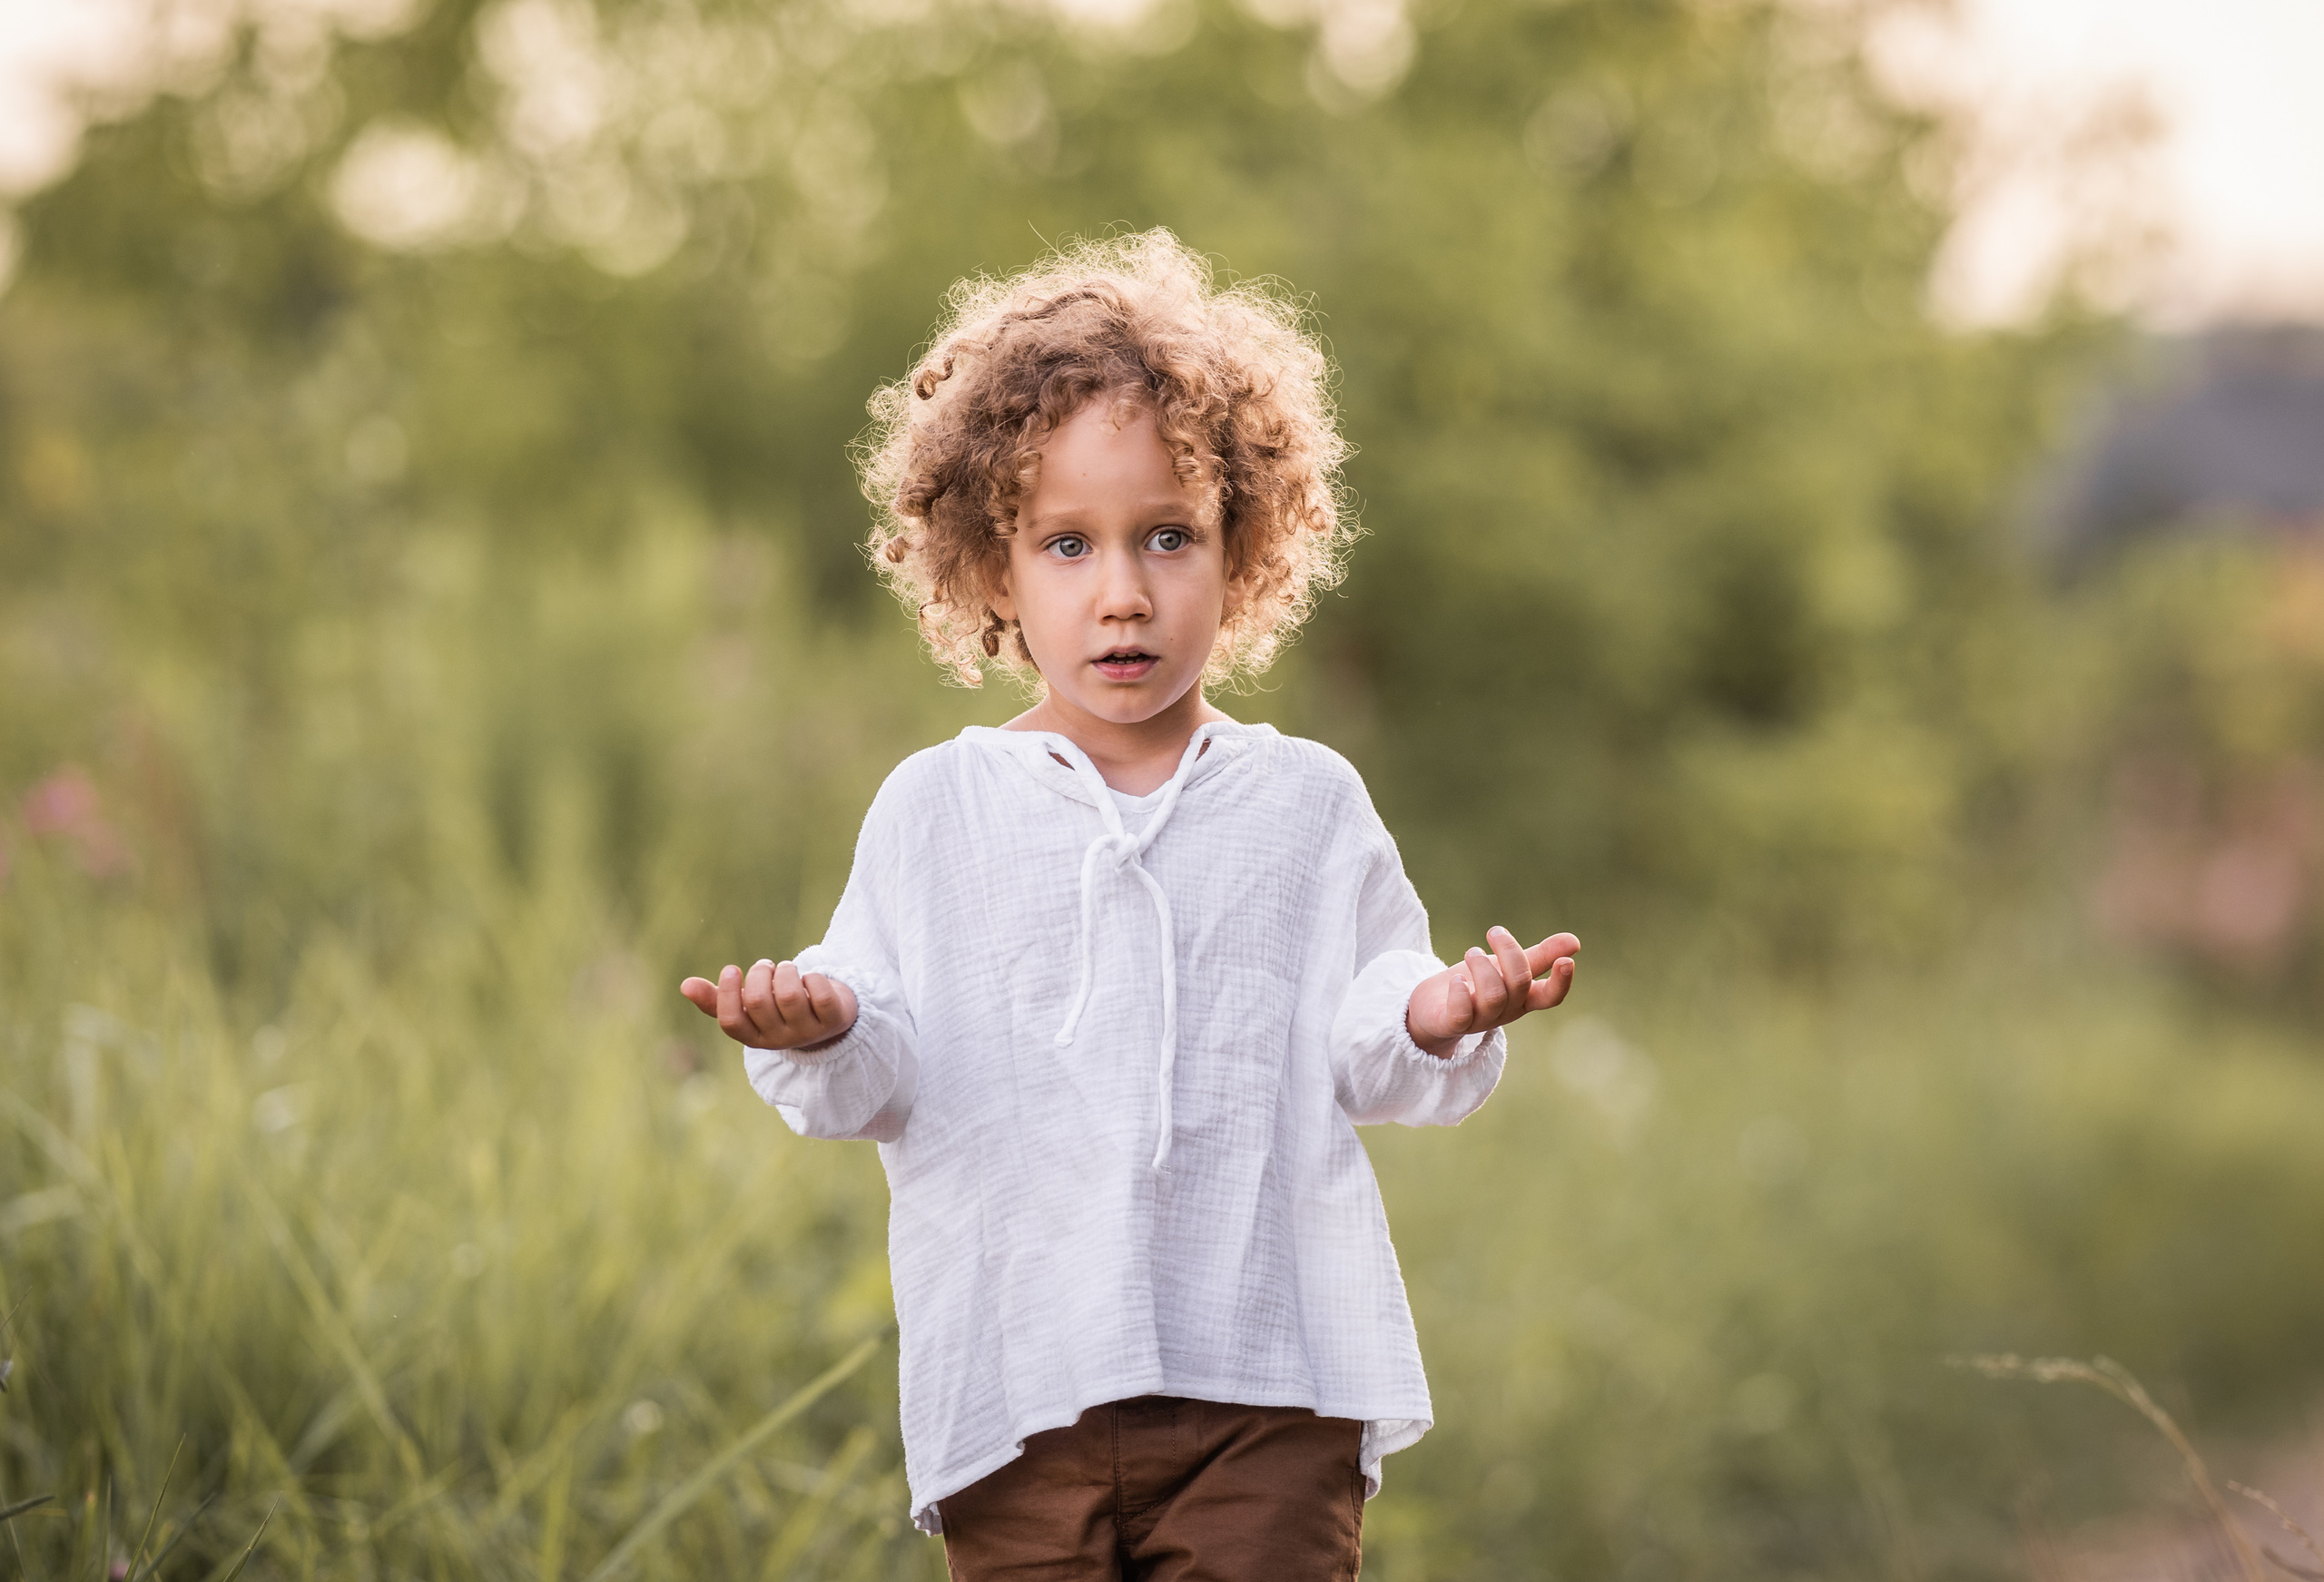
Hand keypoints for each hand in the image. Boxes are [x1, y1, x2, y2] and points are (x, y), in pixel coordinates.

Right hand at [679, 960, 859, 1051]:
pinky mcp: (834, 1019)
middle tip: (766, 967)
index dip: (727, 993)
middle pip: (759, 1002)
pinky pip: (820, 994)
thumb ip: (718, 999)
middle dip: (759, 973)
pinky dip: (813, 977)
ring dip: (785, 971)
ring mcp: (808, 1032)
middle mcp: (780, 1040)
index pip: (731, 1022)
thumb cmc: (780, 1008)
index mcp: (754, 1037)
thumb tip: (684, 986)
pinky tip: (811, 979)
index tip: (732, 969)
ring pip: (790, 996)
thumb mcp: (750, 1006)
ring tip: (786, 969)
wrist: (829, 1017)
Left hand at [1405, 928, 1577, 1057]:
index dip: (1561, 983)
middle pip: (1519, 984)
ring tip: (1472, 952)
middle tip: (1494, 932)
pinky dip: (1460, 993)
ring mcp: (1480, 1019)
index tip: (1566, 961)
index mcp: (1523, 998)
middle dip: (1509, 952)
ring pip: (1493, 996)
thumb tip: (1575, 942)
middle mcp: (1505, 1011)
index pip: (1550, 997)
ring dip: (1482, 967)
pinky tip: (1456, 980)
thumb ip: (1539, 957)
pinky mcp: (1452, 1023)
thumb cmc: (1477, 984)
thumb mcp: (1508, 968)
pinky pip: (1461, 1014)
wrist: (1434, 1009)